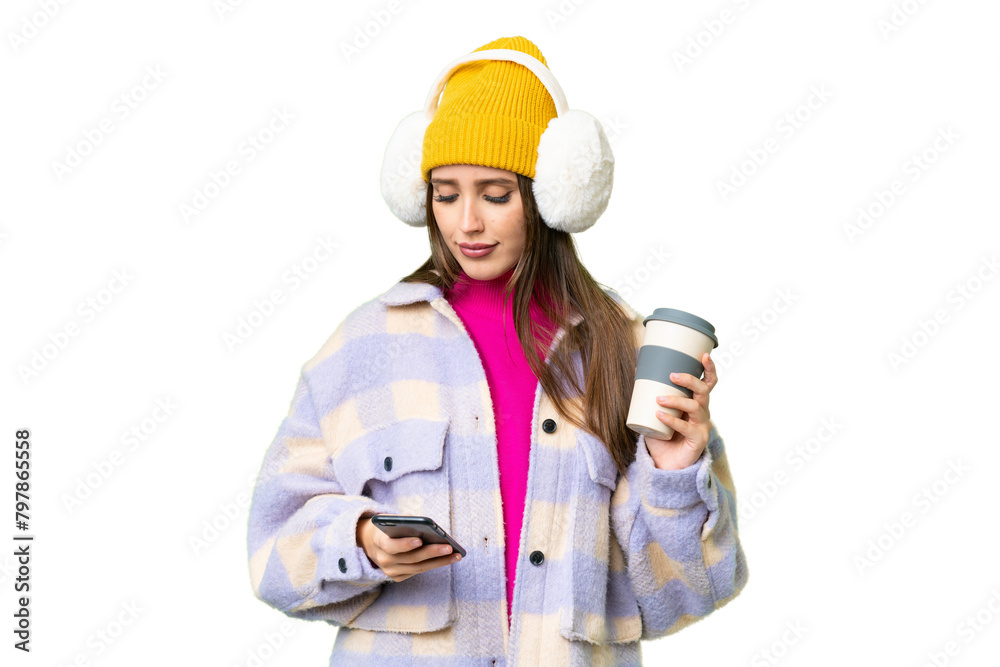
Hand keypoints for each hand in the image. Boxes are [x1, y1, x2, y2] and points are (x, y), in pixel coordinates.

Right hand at [356, 515, 461, 581]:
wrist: (372, 543)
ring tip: (455, 555)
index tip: (420, 540)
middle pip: (410, 558)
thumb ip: (407, 522)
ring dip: (438, 562)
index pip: (391, 546)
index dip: (405, 544)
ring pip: (418, 568)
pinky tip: (447, 559)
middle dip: (431, 553)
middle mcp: (383, 560)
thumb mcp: (392, 520)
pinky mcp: (397, 577)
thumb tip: (429, 526)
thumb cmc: (389, 527)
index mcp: (379, 542)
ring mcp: (390, 571)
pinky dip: (433, 565)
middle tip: (449, 548)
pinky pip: (417, 572)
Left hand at [644, 352, 716, 469]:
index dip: (709, 369)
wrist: (665, 463)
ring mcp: (702, 426)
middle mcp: (702, 412)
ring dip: (677, 400)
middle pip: (704, 391)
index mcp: (695, 402)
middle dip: (690, 380)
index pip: (708, 383)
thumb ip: (649, 392)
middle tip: (672, 375)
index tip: (704, 355)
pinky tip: (660, 415)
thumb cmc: (661, 434)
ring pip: (695, 407)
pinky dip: (672, 419)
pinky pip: (686, 427)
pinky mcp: (698, 439)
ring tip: (659, 399)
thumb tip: (638, 367)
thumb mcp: (655, 410)